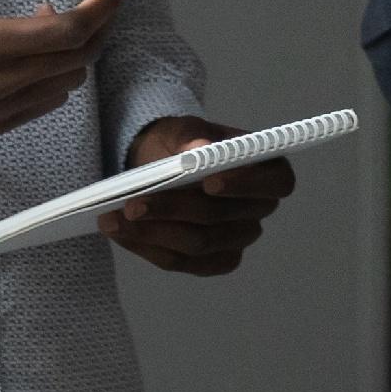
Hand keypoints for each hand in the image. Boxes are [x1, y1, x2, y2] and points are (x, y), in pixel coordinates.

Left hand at [100, 114, 298, 275]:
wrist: (162, 164)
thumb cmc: (184, 144)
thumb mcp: (184, 129)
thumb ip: (193, 137)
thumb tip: (200, 152)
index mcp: (269, 172)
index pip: (275, 183)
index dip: (245, 185)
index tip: (208, 182)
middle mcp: (259, 209)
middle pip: (222, 218)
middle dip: (174, 211)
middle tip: (134, 203)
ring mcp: (237, 239)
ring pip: (197, 244)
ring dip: (152, 233)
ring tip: (114, 218)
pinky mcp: (212, 261)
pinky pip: (180, 262)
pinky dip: (146, 248)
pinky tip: (120, 233)